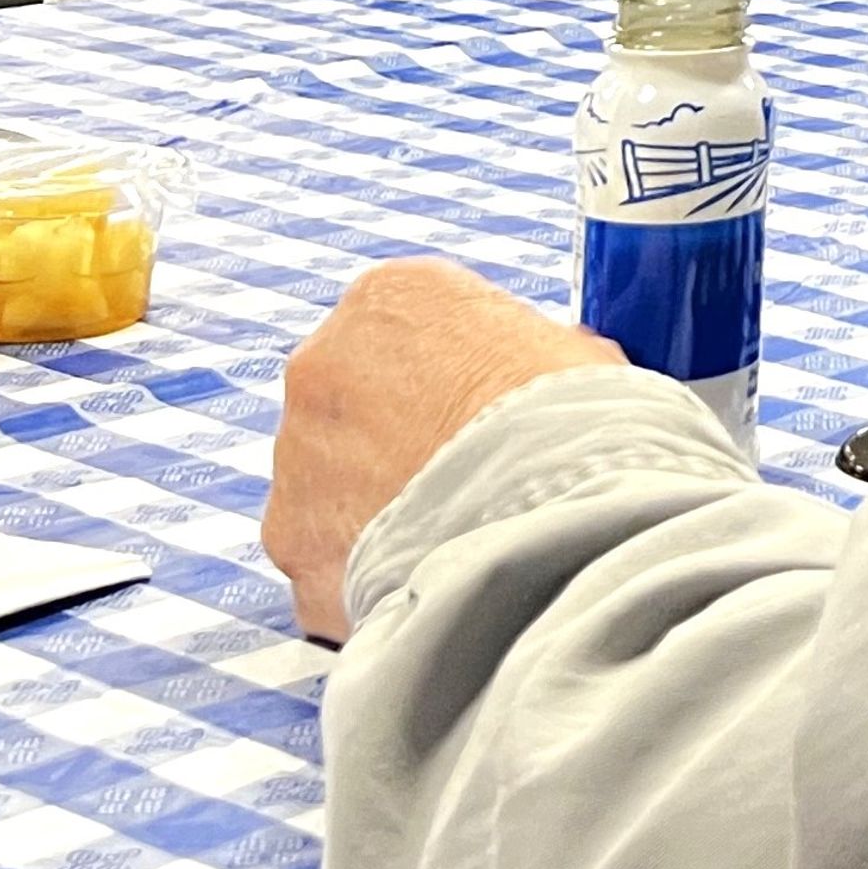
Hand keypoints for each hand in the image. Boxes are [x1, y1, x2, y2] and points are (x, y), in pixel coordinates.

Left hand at [267, 259, 617, 640]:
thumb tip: (537, 378)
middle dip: (403, 434)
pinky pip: (329, 552)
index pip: (412, 321)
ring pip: (336, 480)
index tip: (489, 403)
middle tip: (470, 470)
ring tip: (457, 531)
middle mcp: (322, 362)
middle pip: (358, 398)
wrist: (546, 523)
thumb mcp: (575, 358)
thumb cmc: (573, 427)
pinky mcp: (292, 539)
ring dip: (383, 503)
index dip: (457, 368)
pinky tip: (430, 573)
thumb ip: (532, 355)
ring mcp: (297, 455)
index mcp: (393, 295)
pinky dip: (368, 566)